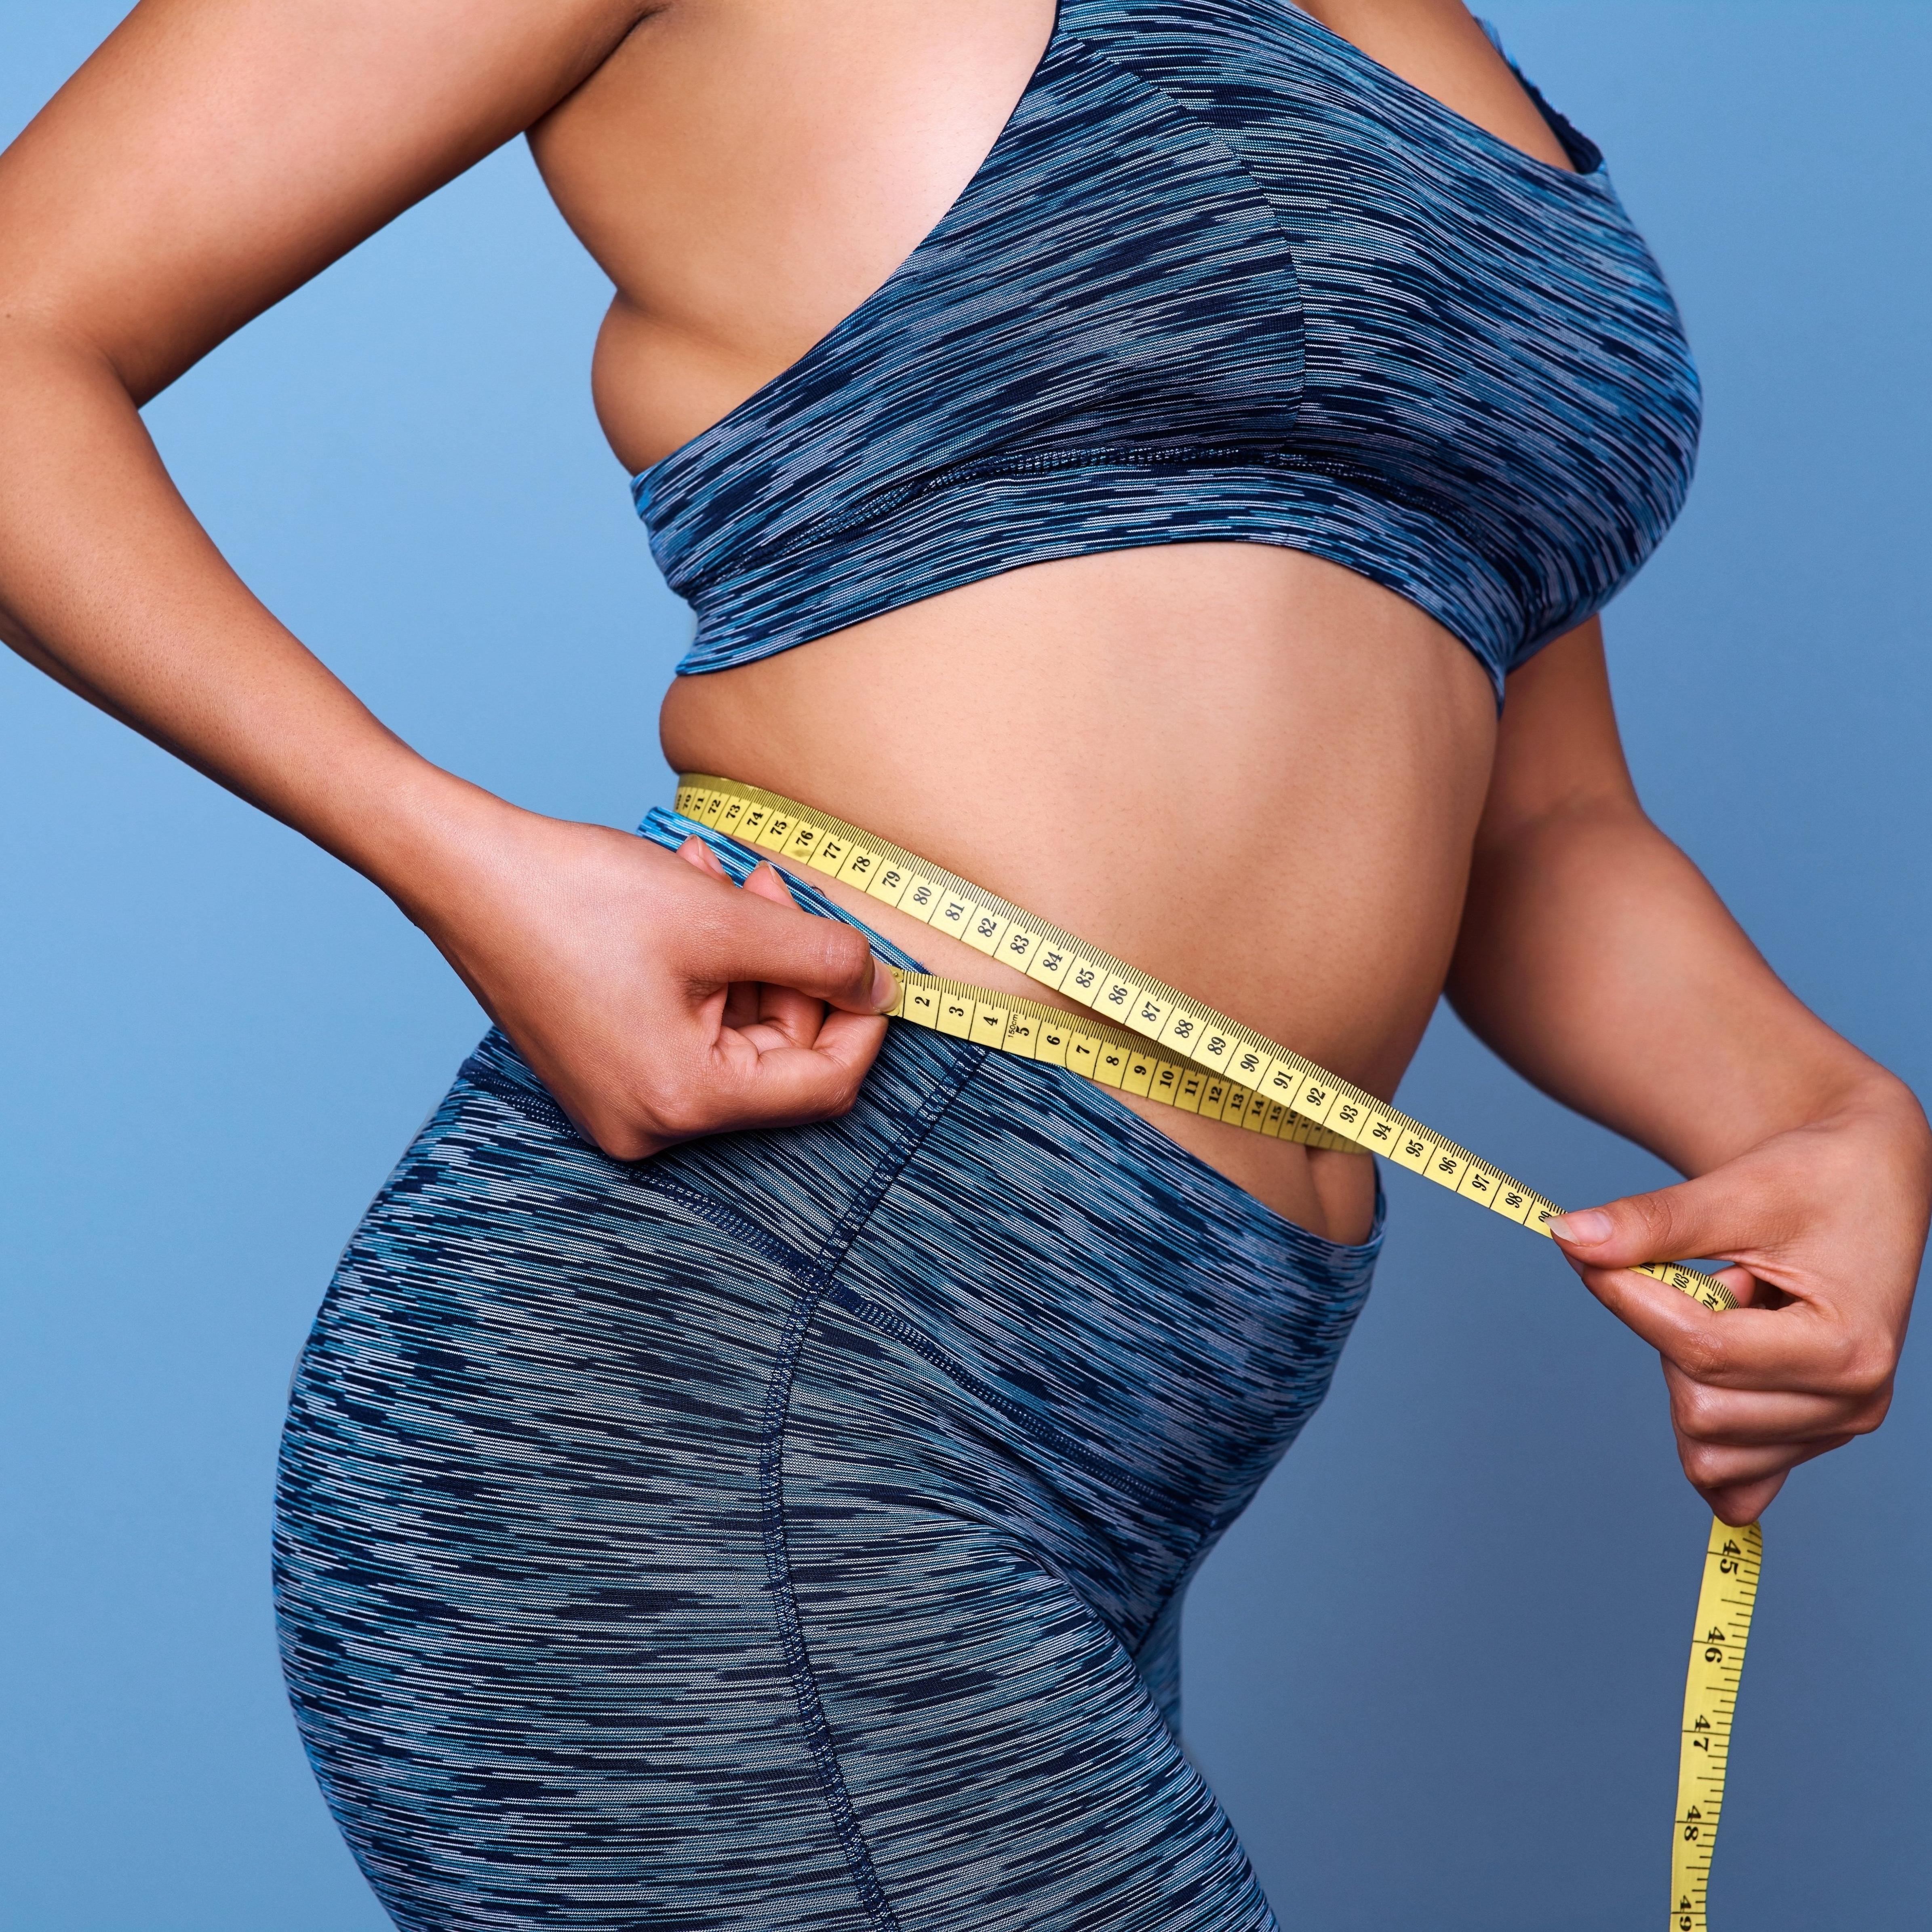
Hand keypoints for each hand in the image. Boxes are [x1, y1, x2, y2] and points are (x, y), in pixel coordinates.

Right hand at [405, 804, 894, 1159]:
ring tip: (723, 876)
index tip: (876, 963)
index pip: (822, 1084)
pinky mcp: (604, 1068)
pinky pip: (689, 1024)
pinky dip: (706, 963)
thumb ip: (820, 957)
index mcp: (682, 1102)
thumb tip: (882, 986)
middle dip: (792, 968)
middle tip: (774, 886)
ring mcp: (621, 1100)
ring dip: (748, 951)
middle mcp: (648, 1123)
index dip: (863, 1021)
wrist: (463, 872)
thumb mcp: (723, 920)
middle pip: (777, 1057)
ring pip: (734, 1031)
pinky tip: (693, 892)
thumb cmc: (579, 895)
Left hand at [1548, 1079, 1930, 1523]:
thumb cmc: (1817, 1178)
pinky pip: (1731, 1482)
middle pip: (1699, 1408)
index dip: (1628, 1299)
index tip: (1594, 1254)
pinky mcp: (1808, 1437)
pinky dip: (1701, 1436)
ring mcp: (1833, 1428)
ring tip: (1739, 1311)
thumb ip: (1654, 1222)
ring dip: (1690, 1375)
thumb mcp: (1739, 1188)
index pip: (1700, 1351)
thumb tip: (1568, 1236)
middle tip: (1719, 1279)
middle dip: (1672, 1338)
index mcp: (1846, 1349)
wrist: (1866, 1182)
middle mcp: (1851, 1403)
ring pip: (1704, 1450)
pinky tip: (1707, 1374)